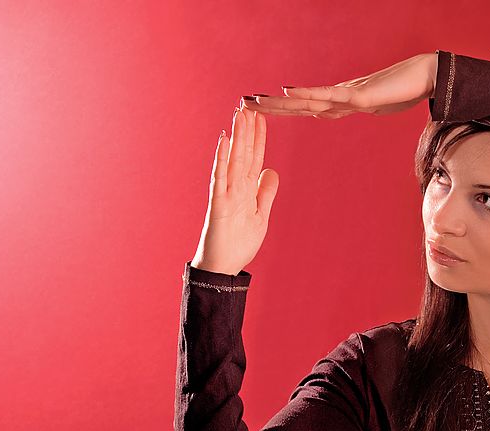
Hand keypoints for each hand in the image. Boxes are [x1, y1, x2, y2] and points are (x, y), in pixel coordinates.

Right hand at [191, 107, 278, 275]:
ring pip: (233, 159)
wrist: (223, 267)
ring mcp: (226, 193)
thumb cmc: (239, 243)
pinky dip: (221, 158)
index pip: (255, 158)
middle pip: (244, 153)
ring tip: (239, 114)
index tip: (262, 118)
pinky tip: (224, 140)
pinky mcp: (217, 204)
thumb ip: (266, 194)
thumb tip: (272, 171)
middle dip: (247, 130)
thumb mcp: (261, 216)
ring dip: (236, 137)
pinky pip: (219, 177)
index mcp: (247, 190)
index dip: (259, 138)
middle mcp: (236, 187)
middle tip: (249, 104)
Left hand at [243, 52, 437, 118]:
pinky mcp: (357, 96)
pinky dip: (306, 93)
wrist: (426, 77)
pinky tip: (287, 89)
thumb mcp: (378, 106)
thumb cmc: (405, 90)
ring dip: (277, 101)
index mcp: (339, 104)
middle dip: (269, 106)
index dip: (281, 110)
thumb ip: (363, 108)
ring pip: (304, 99)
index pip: (303, 109)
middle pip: (296, 104)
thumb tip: (356, 109)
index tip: (259, 111)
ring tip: (253, 100)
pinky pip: (327, 95)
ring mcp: (345, 96)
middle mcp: (336, 98)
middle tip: (242, 103)